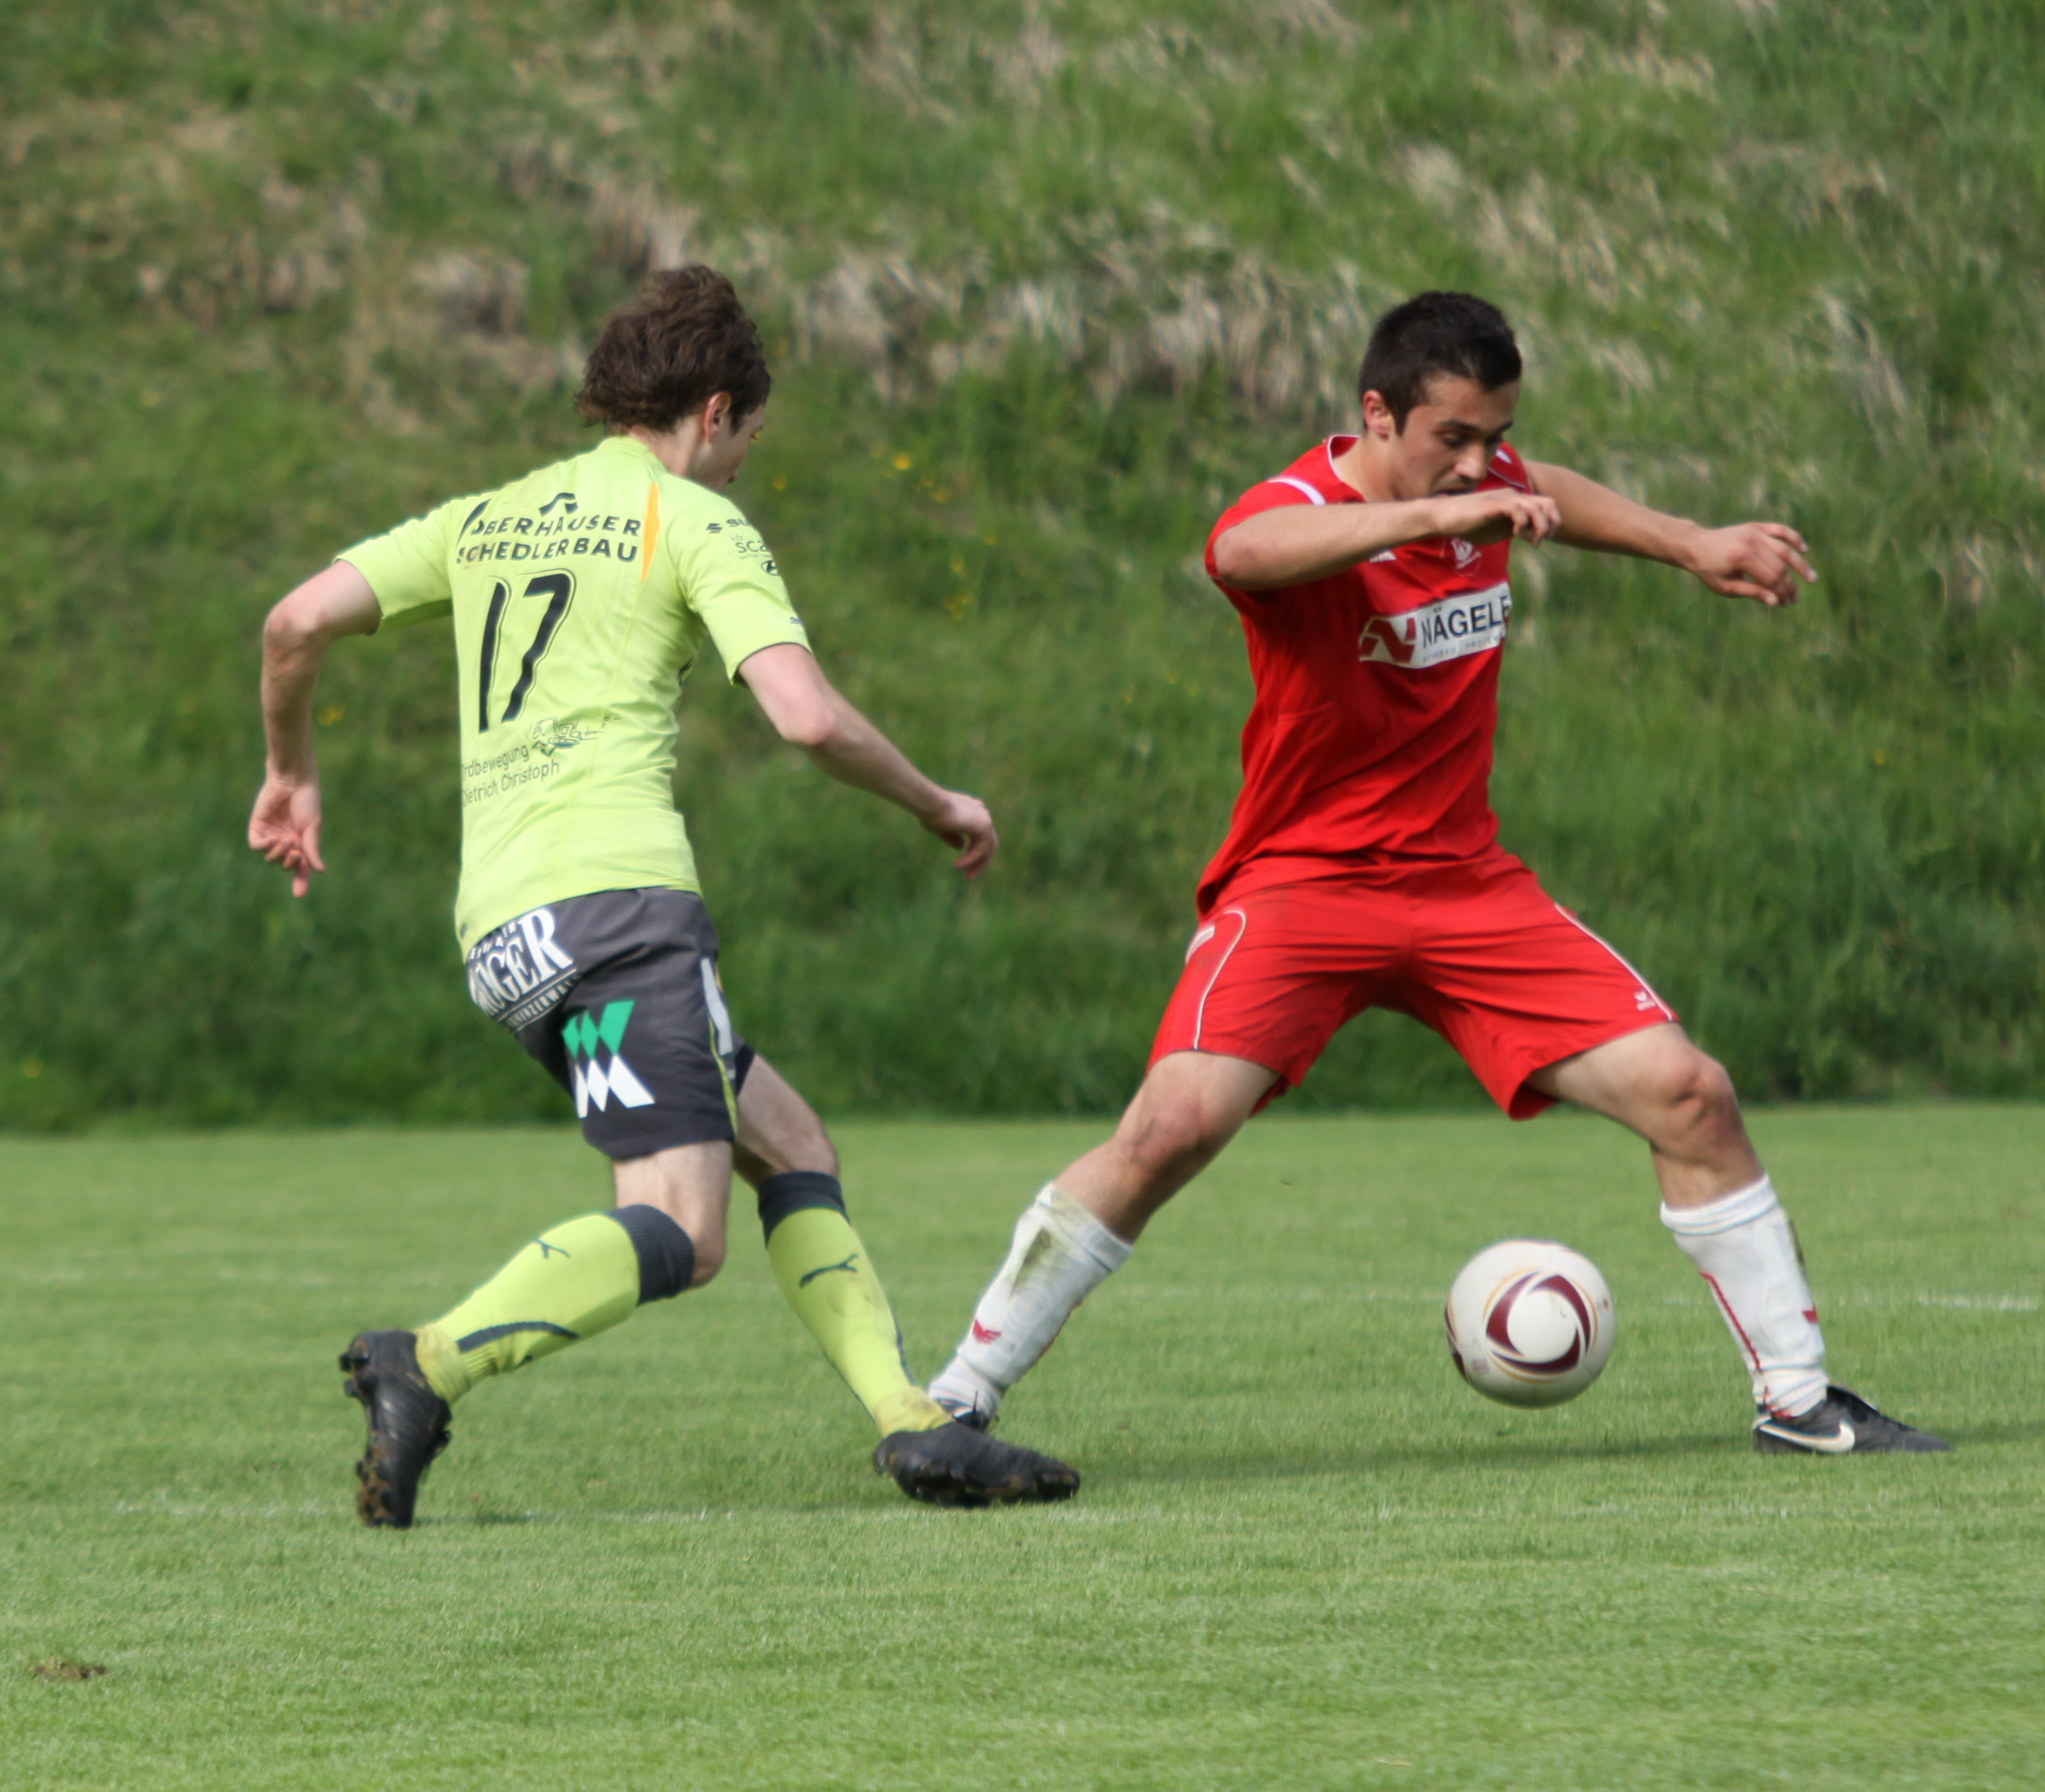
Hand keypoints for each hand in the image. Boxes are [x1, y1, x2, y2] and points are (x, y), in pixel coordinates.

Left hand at [248, 773, 324, 897]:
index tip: (299, 895)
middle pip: (283, 864)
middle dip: (290, 862)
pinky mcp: (256, 827)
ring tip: (286, 841)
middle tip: (297, 852)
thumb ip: (312, 849)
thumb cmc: (307, 802)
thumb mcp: (312, 828)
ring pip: (269, 856)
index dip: (300, 881)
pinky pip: (255, 846)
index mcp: (301, 843)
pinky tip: (274, 839)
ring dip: (278, 853)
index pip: (300, 867)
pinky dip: (264, 846)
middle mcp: (285, 841)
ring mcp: (270, 835)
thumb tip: (319, 870)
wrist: (292, 781)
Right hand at [921, 789, 996, 879]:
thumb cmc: (930, 813)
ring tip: (967, 876)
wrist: (930, 803)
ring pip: (987, 847)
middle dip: (979, 860)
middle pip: (987, 842)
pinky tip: (958, 865)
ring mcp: (985, 818)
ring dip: (978, 863)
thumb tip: (961, 847)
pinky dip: (971, 859)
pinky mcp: (984, 826)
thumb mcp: (941, 829)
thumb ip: (953, 837)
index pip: (979, 835)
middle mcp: (982, 812)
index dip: (972, 851)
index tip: (961, 864)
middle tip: (969, 875)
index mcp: (973, 810)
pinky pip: (981, 849)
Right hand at [1435, 487, 1562, 547]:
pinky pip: (1518, 509)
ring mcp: (1504, 498)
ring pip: (1536, 507)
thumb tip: (1534, 537)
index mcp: (1515, 501)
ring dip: (1539, 526)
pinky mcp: (1494, 503)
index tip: (1541, 540)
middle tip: (1540, 542)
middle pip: (1548, 503)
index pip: (1545, 505)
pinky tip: (1514, 534)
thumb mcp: (1498, 531)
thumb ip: (1515, 530)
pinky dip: (1522, 523)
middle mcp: (1513, 496)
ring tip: (1532, 542)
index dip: (1551, 522)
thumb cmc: (1467, 525)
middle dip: (1551, 524)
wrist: (1443, 518)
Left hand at [1686, 522, 1815, 606]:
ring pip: (1785, 548)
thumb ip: (1750, 592)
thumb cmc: (1708, 570)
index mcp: (1742, 559)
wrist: (1695, 545)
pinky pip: (1780, 530)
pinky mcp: (1755, 526)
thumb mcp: (1725, 587)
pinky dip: (1794, 537)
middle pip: (1780, 565)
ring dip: (1800, 564)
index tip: (1786, 604)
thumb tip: (1775, 602)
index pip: (1771, 578)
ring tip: (1811, 578)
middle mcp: (1751, 543)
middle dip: (1790, 584)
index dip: (1781, 592)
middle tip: (1796, 598)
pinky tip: (1804, 549)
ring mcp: (1755, 532)